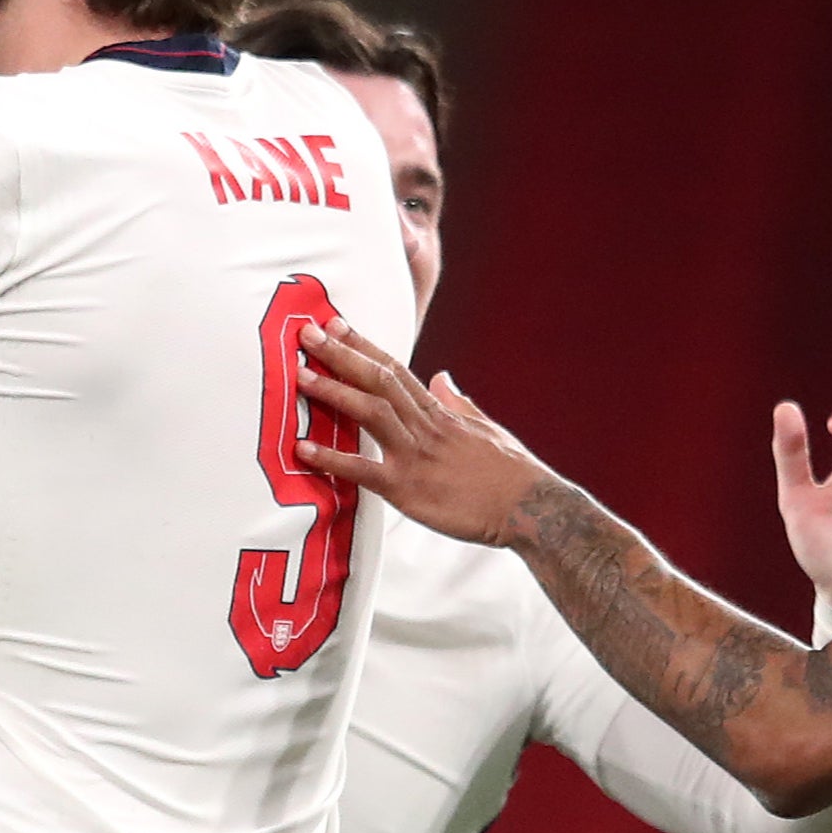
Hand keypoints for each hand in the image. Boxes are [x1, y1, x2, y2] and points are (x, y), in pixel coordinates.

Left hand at [291, 321, 554, 546]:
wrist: (532, 507)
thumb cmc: (511, 473)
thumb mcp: (485, 428)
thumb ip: (457, 402)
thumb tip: (441, 377)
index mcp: (439, 412)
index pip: (395, 370)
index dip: (363, 346)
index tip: (337, 325)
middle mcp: (425, 426)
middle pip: (378, 380)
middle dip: (341, 355)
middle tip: (306, 334)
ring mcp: (416, 455)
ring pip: (371, 413)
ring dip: (333, 392)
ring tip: (299, 377)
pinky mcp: (409, 489)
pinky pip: (364, 470)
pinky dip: (332, 458)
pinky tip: (302, 449)